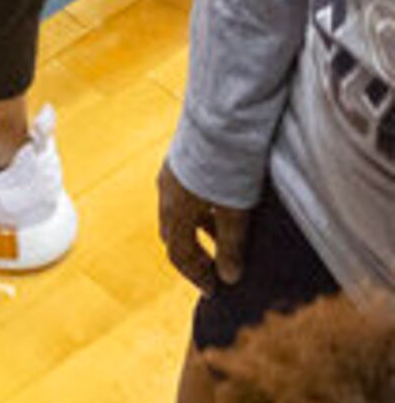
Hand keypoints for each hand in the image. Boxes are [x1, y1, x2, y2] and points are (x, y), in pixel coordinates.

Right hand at [157, 162, 252, 294]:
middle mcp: (167, 194)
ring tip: (224, 236)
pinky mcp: (185, 156)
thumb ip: (232, 244)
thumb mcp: (235, 208)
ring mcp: (174, 173)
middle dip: (194, 253)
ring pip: (182, 212)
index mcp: (174, 211)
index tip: (215, 290)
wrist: (224, 113)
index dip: (196, 274)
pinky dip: (202, 207)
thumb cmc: (228, 161)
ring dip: (200, 229)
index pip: (179, 253)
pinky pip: (188, 193)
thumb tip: (230, 278)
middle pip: (175, 234)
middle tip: (216, 266)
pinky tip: (220, 202)